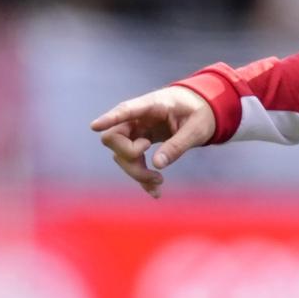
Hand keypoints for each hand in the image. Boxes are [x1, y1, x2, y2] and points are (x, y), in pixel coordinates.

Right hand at [90, 86, 215, 198]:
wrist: (204, 109)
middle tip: (156, 172)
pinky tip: (154, 192)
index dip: (109, 118)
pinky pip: (131, 160)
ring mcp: (137, 130)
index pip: (126, 110)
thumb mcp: (197, 129)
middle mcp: (139, 117)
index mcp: (153, 105)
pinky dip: (140, 177)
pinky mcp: (140, 141)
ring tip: (160, 181)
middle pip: (114, 137)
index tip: (94, 126)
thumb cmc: (202, 113)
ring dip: (136, 172)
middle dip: (129, 158)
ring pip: (120, 153)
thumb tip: (157, 166)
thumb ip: (178, 145)